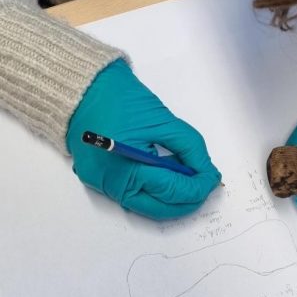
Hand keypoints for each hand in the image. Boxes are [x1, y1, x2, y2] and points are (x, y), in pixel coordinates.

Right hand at [66, 60, 220, 218]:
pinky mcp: (98, 179)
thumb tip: (206, 171)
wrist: (84, 87)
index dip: (197, 187)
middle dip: (186, 200)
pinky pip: (131, 193)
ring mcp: (101, 185)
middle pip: (158, 208)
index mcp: (124, 169)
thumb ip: (190, 149)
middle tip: (204, 185)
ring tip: (188, 179)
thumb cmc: (119, 99)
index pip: (171, 190)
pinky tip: (166, 175)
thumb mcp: (164, 121)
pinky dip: (152, 189)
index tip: (213, 178)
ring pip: (145, 205)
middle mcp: (110, 184)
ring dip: (170, 196)